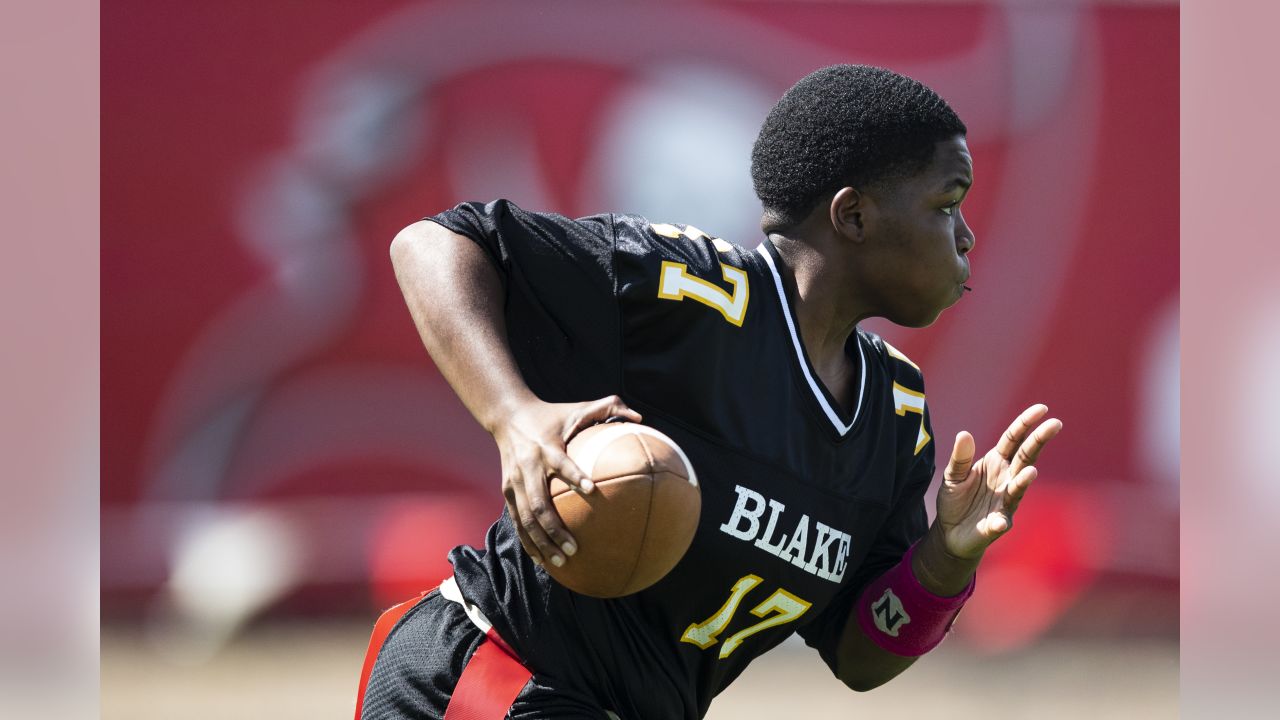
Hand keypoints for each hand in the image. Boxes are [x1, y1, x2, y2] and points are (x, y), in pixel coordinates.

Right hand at [492, 395, 641, 567]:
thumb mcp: (577, 408)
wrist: (507, 416)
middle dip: (555, 529)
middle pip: (539, 504)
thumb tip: (640, 418)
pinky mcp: (507, 491)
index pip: (561, 463)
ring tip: (561, 562)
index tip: (593, 490)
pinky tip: (542, 559)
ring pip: (526, 519)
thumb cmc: (551, 415)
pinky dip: (529, 541)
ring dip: (542, 542)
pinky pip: (518, 521)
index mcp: (547, 447)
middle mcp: (528, 467)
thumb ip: (609, 408)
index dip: (575, 476)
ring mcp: (514, 482)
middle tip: (574, 549)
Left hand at [934, 404, 1062, 559]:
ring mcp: (1006, 501)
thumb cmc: (955, 499)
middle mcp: (1007, 478)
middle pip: (1026, 456)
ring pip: (1018, 488)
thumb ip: (960, 457)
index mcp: (996, 462)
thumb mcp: (953, 475)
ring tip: (1030, 472)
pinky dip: (999, 521)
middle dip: (1039, 440)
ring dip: (1024, 481)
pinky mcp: (998, 524)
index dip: (1026, 423)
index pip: (1014, 438)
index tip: (1042, 408)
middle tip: (1055, 424)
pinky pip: (1001, 522)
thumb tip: (964, 434)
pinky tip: (998, 522)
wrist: (950, 532)